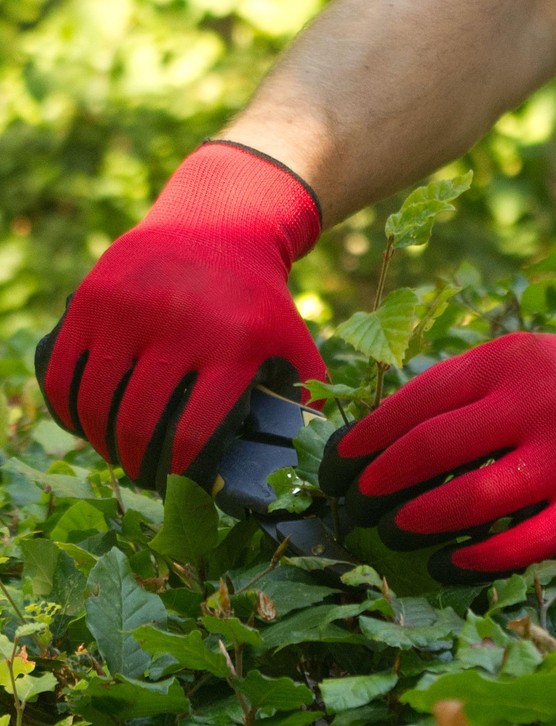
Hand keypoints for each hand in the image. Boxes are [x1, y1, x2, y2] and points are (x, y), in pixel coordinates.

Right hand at [35, 141, 325, 491]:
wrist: (221, 225)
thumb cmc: (260, 298)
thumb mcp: (295, 338)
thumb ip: (308, 392)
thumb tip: (309, 450)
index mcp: (233, 347)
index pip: (191, 435)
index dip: (177, 475)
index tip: (176, 487)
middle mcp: (180, 326)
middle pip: (137, 424)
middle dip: (135, 464)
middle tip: (142, 474)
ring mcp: (130, 310)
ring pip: (95, 402)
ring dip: (99, 441)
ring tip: (114, 451)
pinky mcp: (94, 297)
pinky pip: (63, 370)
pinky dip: (66, 407)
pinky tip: (80, 422)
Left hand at [319, 299, 555, 582]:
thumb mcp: (512, 357)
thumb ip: (455, 386)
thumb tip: (380, 434)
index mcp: (506, 362)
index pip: (418, 400)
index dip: (370, 434)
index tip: (339, 459)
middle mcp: (535, 404)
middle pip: (436, 448)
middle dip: (382, 478)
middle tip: (356, 498)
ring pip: (478, 498)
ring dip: (423, 519)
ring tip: (393, 527)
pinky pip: (529, 542)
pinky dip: (482, 558)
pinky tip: (449, 562)